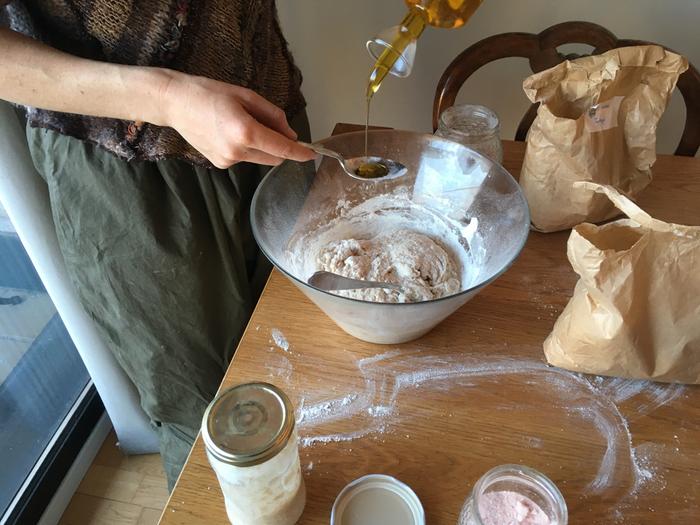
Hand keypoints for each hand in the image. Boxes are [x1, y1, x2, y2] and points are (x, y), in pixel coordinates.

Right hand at [161, 73, 314, 167]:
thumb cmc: (210, 93)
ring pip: (260, 159)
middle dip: (279, 146)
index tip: (312, 155)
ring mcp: (228, 161)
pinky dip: (246, 148)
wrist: (175, 103)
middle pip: (274, 158)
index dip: (300, 153)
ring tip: (241, 124)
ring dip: (261, 146)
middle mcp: (238, 151)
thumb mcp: (247, 96)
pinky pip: (244, 158)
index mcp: (246, 132)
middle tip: (269, 124)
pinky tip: (228, 132)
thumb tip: (290, 134)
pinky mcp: (220, 164)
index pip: (282, 149)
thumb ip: (273, 115)